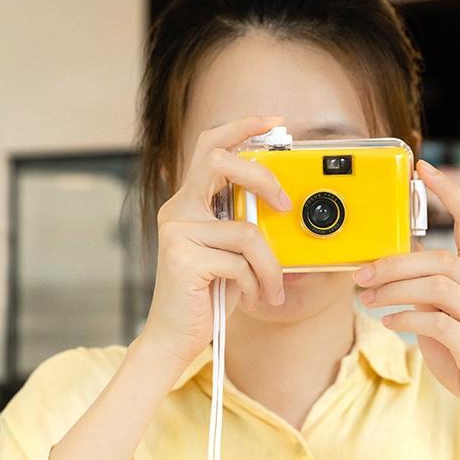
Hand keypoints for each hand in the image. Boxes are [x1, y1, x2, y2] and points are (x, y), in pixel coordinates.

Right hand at [139, 115, 291, 374]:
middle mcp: (177, 210)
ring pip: (247, 231)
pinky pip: (241, 262)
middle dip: (262, 177)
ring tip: (270, 287)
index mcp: (188, 202)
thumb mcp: (229, 251)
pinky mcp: (184, 259)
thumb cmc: (207, 293)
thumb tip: (278, 200)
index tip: (273, 122)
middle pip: (221, 163)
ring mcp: (177, 232)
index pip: (209, 147)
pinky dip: (257, 283)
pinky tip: (253, 297)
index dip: (241, 127)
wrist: (175, 337)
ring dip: (270, 266)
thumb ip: (242, 221)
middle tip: (284, 202)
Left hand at [352, 159, 459, 443]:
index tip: (423, 169)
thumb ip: (424, 291)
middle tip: (361, 274)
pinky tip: (389, 322)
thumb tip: (388, 267)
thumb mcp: (442, 317)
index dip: (450, 193)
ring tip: (368, 299)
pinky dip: (407, 318)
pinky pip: (437, 322)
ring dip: (394, 290)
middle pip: (439, 260)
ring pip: (436, 286)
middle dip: (393, 264)